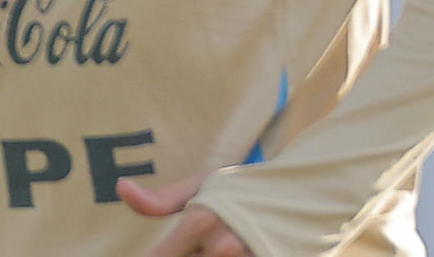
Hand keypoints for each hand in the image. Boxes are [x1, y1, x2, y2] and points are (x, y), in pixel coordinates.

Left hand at [120, 174, 255, 256]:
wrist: (313, 196)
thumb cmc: (250, 188)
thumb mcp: (206, 184)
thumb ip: (161, 199)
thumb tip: (120, 189)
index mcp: (202, 220)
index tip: (155, 256)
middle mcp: (225, 247)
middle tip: (194, 248)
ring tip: (209, 250)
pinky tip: (230, 255)